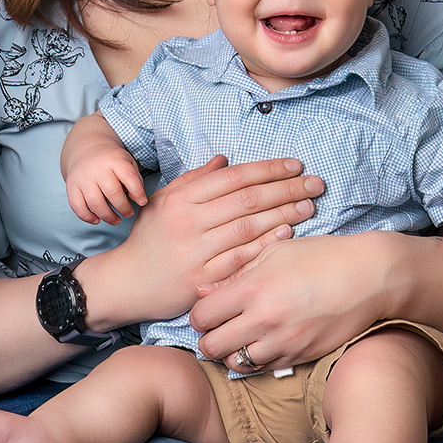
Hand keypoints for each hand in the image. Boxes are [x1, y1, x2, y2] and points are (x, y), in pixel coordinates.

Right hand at [65, 149, 148, 224]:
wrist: (86, 151)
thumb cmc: (112, 162)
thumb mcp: (127, 162)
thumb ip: (135, 179)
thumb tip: (137, 200)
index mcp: (114, 160)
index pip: (128, 176)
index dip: (137, 192)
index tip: (142, 202)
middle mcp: (97, 169)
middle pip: (112, 192)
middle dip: (124, 208)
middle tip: (129, 213)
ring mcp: (83, 178)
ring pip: (95, 203)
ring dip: (108, 216)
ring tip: (116, 220)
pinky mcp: (72, 187)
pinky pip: (77, 206)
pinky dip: (87, 217)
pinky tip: (97, 220)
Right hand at [79, 155, 322, 328]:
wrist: (127, 282)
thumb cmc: (149, 239)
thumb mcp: (164, 201)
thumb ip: (195, 179)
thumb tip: (225, 160)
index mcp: (181, 198)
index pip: (234, 177)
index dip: (268, 169)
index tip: (295, 165)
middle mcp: (188, 221)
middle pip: (247, 199)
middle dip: (286, 188)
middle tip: (315, 183)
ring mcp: (196, 251)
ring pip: (248, 227)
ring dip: (284, 214)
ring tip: (310, 206)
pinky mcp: (203, 279)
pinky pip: (241, 258)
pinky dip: (266, 245)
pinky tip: (288, 234)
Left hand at [190, 230, 405, 373]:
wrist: (369, 278)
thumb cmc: (320, 258)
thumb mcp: (274, 254)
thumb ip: (235, 275)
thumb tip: (201, 292)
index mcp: (253, 288)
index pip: (201, 316)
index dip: (199, 316)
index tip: (207, 311)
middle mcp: (264, 319)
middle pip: (212, 346)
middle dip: (208, 339)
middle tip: (217, 330)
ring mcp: (284, 342)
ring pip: (237, 363)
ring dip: (233, 353)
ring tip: (241, 338)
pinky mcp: (301, 356)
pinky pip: (265, 367)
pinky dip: (259, 359)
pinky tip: (265, 342)